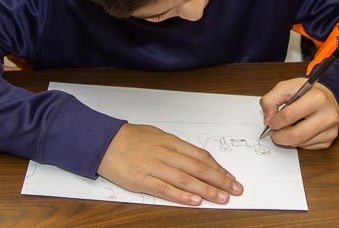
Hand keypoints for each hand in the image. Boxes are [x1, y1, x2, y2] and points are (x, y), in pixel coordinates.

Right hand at [97, 123, 242, 205]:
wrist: (103, 142)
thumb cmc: (131, 138)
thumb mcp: (158, 136)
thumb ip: (177, 148)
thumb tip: (197, 159)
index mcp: (171, 142)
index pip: (201, 156)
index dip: (218, 168)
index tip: (230, 177)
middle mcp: (165, 153)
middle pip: (199, 168)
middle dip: (220, 179)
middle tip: (235, 188)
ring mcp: (154, 167)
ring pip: (186, 180)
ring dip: (207, 190)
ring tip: (222, 197)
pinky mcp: (142, 180)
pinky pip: (165, 189)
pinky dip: (182, 196)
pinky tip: (195, 201)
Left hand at [260, 79, 338, 148]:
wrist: (327, 97)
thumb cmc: (306, 92)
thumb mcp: (286, 87)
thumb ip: (270, 100)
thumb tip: (267, 120)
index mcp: (317, 98)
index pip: (289, 115)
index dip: (275, 121)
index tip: (271, 121)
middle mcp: (327, 115)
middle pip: (296, 135)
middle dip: (279, 136)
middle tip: (274, 132)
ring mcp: (330, 130)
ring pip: (300, 144)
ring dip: (287, 139)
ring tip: (286, 128)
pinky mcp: (329, 140)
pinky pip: (307, 147)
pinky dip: (297, 142)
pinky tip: (298, 131)